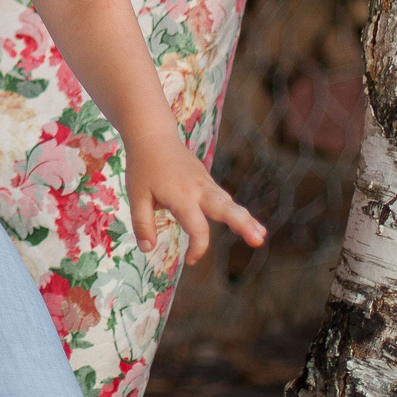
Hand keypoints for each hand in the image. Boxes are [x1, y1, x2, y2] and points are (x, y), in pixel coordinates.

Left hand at [128, 128, 265, 264]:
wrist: (153, 136)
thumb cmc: (143, 167)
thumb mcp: (136, 196)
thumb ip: (142, 224)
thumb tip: (147, 249)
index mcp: (181, 195)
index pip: (197, 226)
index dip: (197, 248)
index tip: (190, 261)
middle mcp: (198, 189)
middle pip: (224, 208)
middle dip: (242, 224)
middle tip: (258, 240)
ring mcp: (205, 183)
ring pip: (229, 202)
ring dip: (246, 219)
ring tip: (260, 236)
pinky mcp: (207, 181)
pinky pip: (224, 198)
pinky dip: (238, 212)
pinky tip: (251, 224)